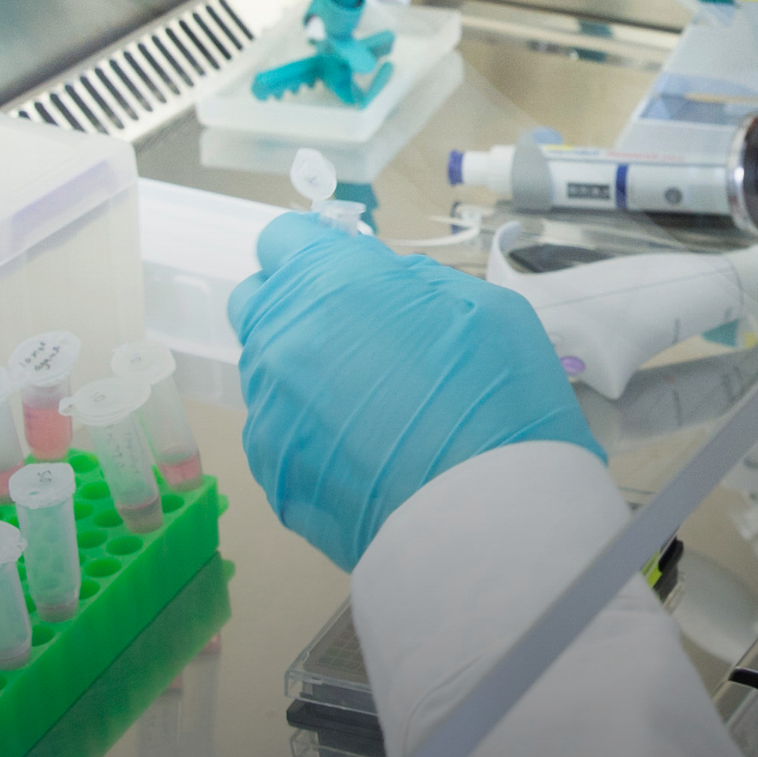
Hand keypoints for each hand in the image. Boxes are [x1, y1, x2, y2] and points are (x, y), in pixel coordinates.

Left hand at [227, 212, 601, 568]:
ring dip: (306, 374)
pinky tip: (365, 457)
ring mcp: (268, 411)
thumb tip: (381, 281)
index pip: (281, 239)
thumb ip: (414, 282)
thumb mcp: (483, 306)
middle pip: (258, 302)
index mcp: (329, 283)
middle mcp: (281, 340)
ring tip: (371, 409)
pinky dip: (312, 435)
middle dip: (296, 305)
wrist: (487, 517)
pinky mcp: (272, 473)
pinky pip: (280, 434)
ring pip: (268, 371)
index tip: (346, 272)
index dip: (314, 250)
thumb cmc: (498, 398)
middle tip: (356, 335)